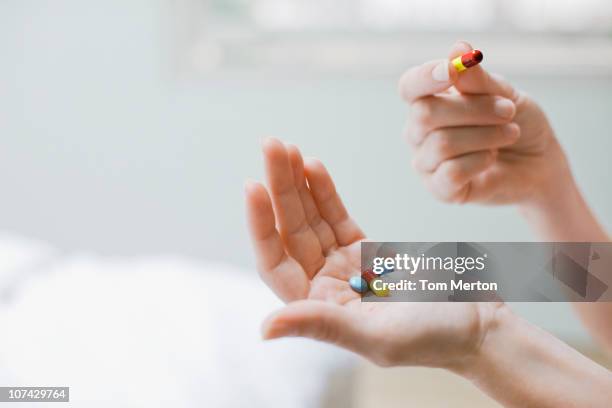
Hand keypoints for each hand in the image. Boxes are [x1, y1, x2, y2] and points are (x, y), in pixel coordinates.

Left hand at [245, 138, 502, 367]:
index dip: (262, 225)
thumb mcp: (377, 335)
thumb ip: (322, 325)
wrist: (480, 324)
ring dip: (298, 183)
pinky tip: (313, 166)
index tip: (254, 186)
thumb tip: (264, 329)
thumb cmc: (436, 338)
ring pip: (312, 218)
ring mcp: (343, 265)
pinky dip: (325, 191)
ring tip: (285, 147)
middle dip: (280, 188)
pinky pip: (337, 216)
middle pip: (292, 232)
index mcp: (319, 308)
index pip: (276, 262)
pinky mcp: (365, 250)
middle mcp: (324, 286)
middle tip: (271, 145)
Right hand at [400, 41, 572, 204]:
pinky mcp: (439, 189)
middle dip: (474, 109)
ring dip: (485, 135)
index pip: (409, 86)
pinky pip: (451, 172)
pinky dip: (479, 161)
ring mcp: (426, 162)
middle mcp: (419, 132)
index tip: (452, 71)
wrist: (539, 164)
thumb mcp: (504, 94)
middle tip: (508, 110)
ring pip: (442, 144)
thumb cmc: (517, 123)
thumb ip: (478, 79)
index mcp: (428, 101)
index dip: (424, 78)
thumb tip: (458, 49)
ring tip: (510, 133)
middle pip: (425, 114)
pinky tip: (492, 158)